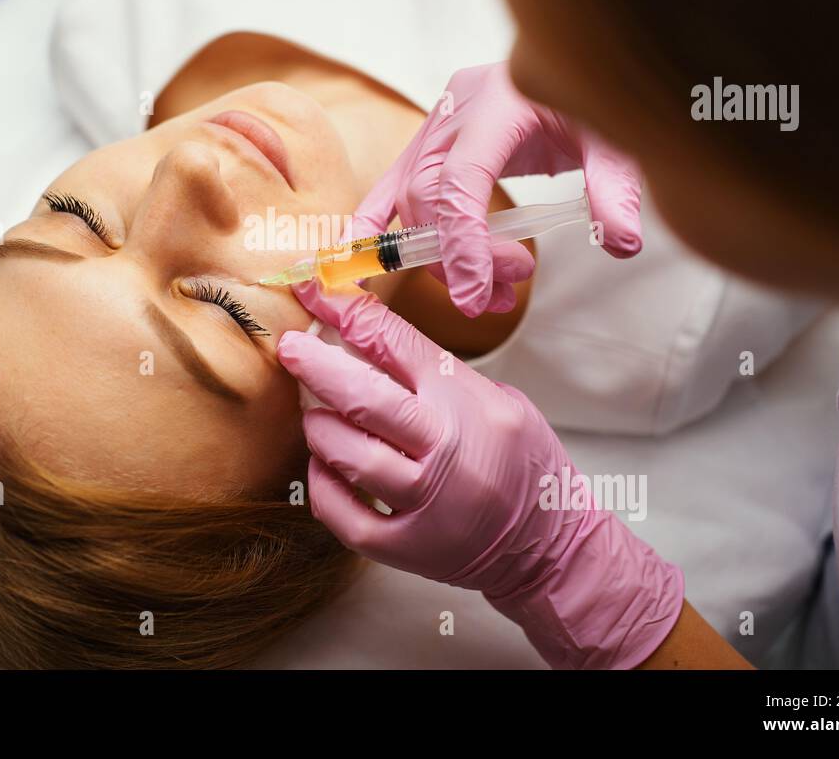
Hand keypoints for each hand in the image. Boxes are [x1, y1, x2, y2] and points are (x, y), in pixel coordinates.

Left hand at [277, 281, 683, 668]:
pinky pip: (343, 513)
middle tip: (290, 348)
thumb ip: (440, 375)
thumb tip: (369, 343)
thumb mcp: (501, 400)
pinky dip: (323, 485)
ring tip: (314, 414)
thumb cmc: (522, 464)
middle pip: (363, 397)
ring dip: (319, 427)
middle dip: (316, 366)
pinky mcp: (406, 547)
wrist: (548, 546)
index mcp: (467, 404)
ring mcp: (425, 504)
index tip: (318, 292)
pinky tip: (323, 466)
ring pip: (347, 454)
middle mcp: (445, 452)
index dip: (349, 313)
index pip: (396, 344)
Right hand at [351, 62, 643, 315]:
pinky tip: (357, 263)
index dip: (463, 242)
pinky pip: (390, 185)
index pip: (462, 179)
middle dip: (457, 255)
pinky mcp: (428, 138)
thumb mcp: (615, 139)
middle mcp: (457, 108)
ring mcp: (436, 121)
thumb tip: (621, 243)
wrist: (572, 56)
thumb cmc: (589, 98)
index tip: (476, 295)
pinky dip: (374, 224)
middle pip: (429, 194)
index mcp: (500, 102)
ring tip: (487, 292)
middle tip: (501, 292)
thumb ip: (615, 190)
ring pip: (410, 197)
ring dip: (439, 255)